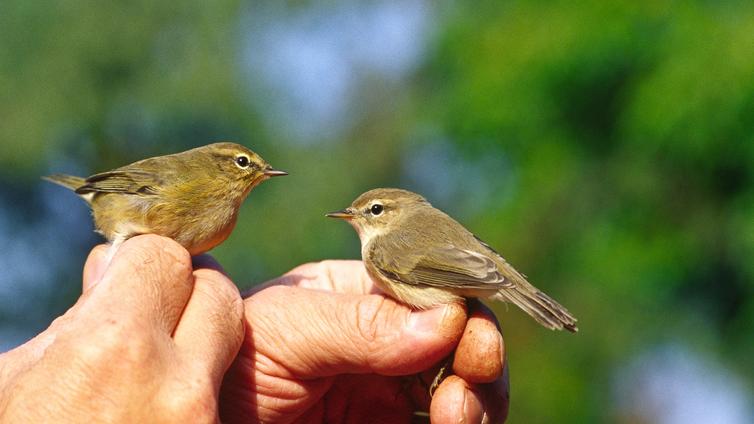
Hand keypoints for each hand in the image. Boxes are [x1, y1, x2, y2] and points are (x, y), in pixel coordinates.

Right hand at [0, 235, 243, 422]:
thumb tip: (111, 268)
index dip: (143, 267)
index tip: (130, 285)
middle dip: (187, 295)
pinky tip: (160, 407)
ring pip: (233, 341)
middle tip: (156, 319)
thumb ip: (75, 321)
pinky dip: (201, 389)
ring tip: (156, 368)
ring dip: (201, 342)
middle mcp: (172, 384)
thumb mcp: (16, 386)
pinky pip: (224, 393)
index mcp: (110, 348)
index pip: (165, 256)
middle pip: (219, 292)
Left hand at [219, 260, 508, 422]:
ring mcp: (392, 391)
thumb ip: (361, 322)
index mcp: (369, 295)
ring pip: (465, 391)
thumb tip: (448, 317)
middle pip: (463, 342)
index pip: (436, 293)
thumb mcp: (289, 325)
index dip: (466, 312)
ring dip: (478, 400)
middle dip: (480, 359)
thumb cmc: (230, 355)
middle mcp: (390, 341)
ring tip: (458, 412)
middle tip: (474, 377)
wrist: (204, 418)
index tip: (474, 338)